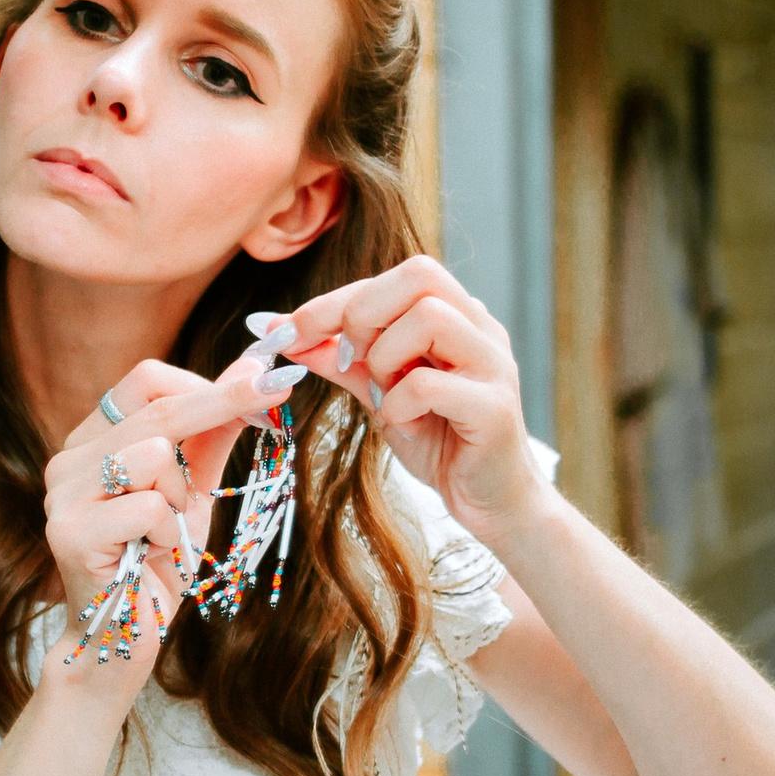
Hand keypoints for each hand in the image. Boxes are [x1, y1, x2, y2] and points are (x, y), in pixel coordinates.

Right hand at [40, 357, 259, 692]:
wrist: (123, 642)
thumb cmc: (156, 566)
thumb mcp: (194, 493)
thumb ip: (213, 436)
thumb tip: (251, 374)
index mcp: (92, 443)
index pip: (145, 382)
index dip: (204, 381)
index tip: (259, 385)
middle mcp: (68, 461)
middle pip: (156, 408)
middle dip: (222, 401)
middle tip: (275, 388)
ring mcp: (62, 496)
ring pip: (154, 454)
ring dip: (182, 498)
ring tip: (164, 534)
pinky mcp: (70, 533)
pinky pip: (149, 506)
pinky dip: (168, 534)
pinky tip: (150, 557)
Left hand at [276, 255, 551, 545]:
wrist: (489, 501)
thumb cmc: (439, 440)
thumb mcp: (379, 392)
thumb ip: (338, 358)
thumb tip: (280, 329)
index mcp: (455, 316)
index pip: (393, 278)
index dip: (334, 299)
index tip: (289, 330)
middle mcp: (480, 329)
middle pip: (420, 274)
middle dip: (363, 314)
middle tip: (350, 361)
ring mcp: (493, 365)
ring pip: (430, 317)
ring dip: (385, 359)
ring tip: (386, 397)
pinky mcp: (494, 408)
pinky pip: (429, 385)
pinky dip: (398, 406)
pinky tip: (404, 427)